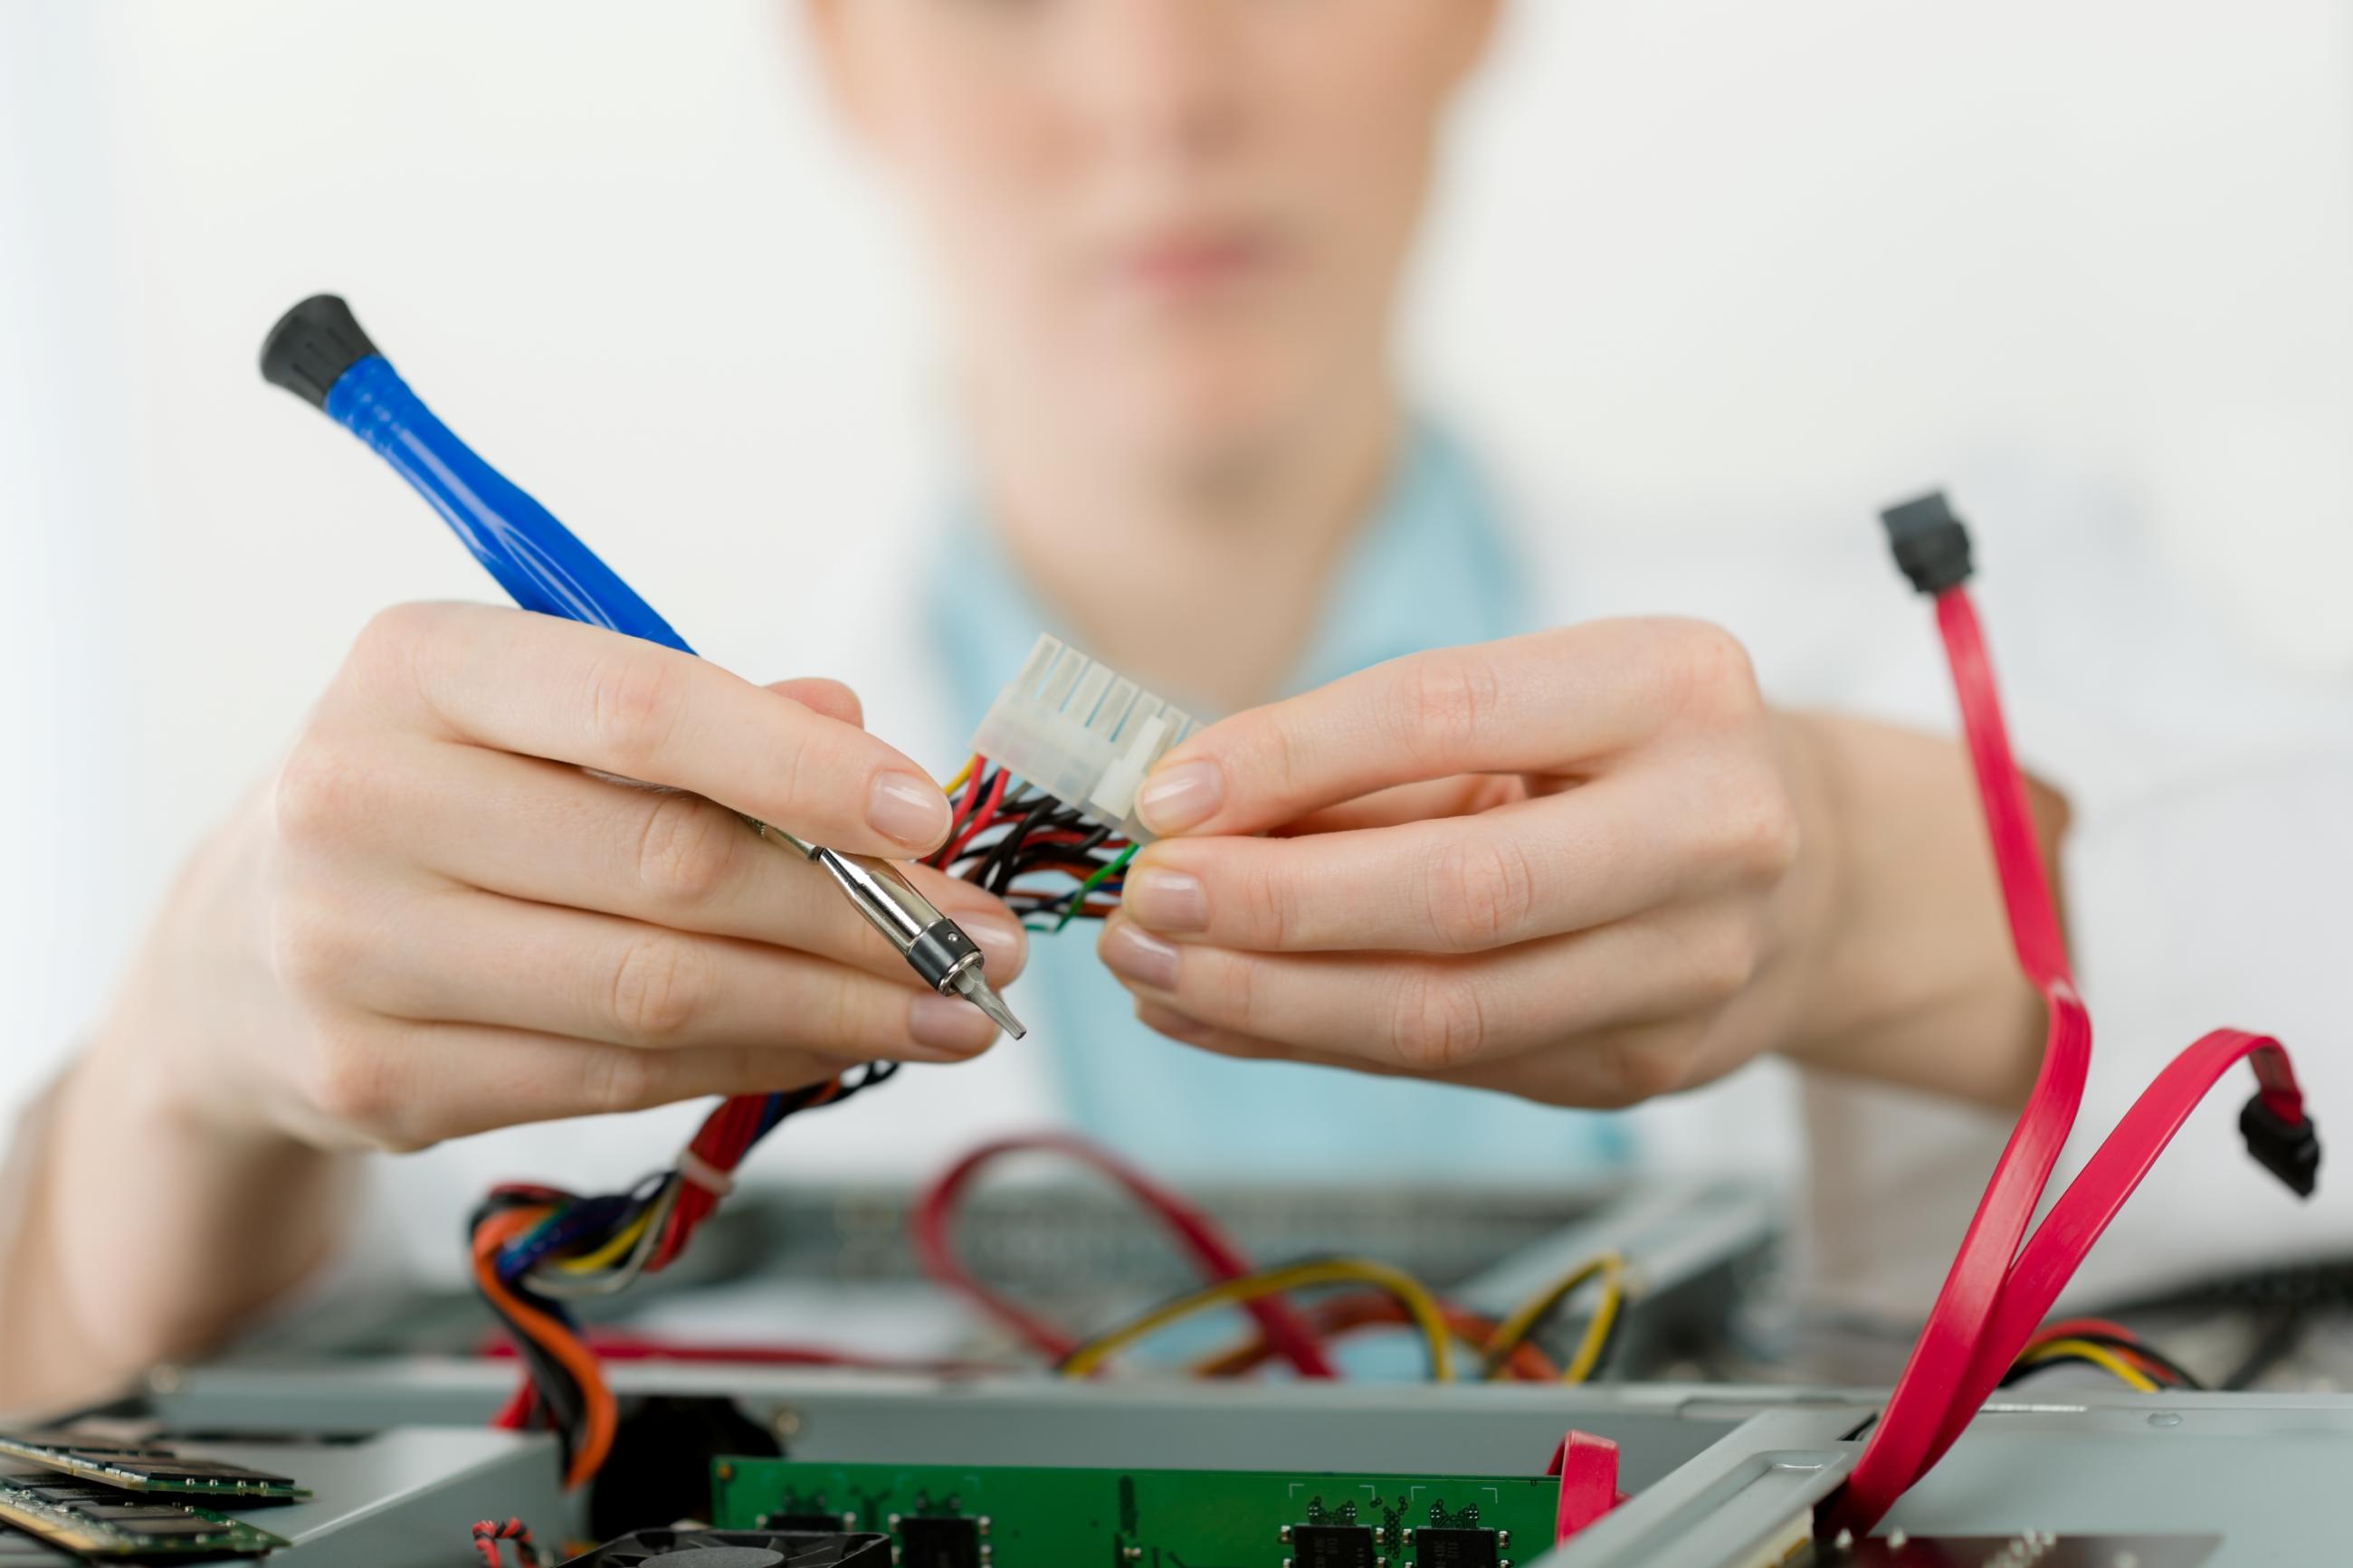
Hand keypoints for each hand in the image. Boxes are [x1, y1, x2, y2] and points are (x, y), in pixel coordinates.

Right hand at [95, 602, 1024, 1152]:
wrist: (238, 954)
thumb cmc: (440, 802)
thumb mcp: (536, 718)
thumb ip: (701, 714)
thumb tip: (856, 731)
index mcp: (417, 666)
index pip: (643, 711)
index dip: (803, 771)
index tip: (932, 816)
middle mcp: (361, 798)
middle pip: (670, 870)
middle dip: (861, 914)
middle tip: (983, 942)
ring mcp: (353, 952)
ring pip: (653, 994)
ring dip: (833, 1010)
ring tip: (949, 1009)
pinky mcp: (375, 1079)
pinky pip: (612, 1081)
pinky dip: (747, 1060)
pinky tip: (833, 1046)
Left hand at [1095, 619, 1852, 1107]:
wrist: (1807, 869)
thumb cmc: (1624, 759)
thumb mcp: (1532, 705)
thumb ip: (1371, 756)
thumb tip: (1177, 814)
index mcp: (1674, 686)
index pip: (1449, 713)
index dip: (1289, 758)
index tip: (1162, 794)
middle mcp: (1711, 828)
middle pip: (1458, 892)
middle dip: (1273, 907)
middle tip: (1140, 903)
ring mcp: (1693, 967)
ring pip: (1447, 1012)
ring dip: (1269, 999)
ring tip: (1148, 968)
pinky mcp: (1648, 1066)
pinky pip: (1447, 1065)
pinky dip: (1309, 1040)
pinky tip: (1213, 1010)